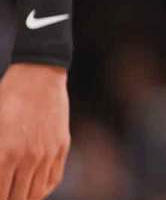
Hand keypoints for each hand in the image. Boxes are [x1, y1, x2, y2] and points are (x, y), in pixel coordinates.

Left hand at [0, 64, 68, 199]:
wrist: (38, 76)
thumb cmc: (5, 98)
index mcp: (4, 152)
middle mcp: (27, 157)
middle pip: (16, 198)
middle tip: (3, 197)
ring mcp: (47, 153)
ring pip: (35, 193)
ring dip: (23, 199)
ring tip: (15, 198)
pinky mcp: (61, 147)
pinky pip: (53, 179)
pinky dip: (42, 191)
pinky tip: (33, 192)